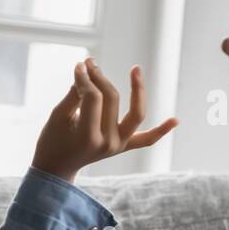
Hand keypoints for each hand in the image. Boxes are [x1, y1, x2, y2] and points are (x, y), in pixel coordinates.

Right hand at [32, 59, 176, 182]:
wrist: (57, 166)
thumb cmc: (53, 139)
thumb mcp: (58, 115)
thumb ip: (74, 94)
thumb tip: (87, 69)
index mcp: (88, 137)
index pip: (93, 98)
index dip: (85, 78)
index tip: (79, 65)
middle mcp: (109, 143)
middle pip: (111, 100)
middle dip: (99, 78)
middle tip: (89, 62)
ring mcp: (119, 146)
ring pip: (135, 114)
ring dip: (138, 92)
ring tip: (136, 69)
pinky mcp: (124, 147)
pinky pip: (147, 140)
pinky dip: (161, 131)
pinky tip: (176, 120)